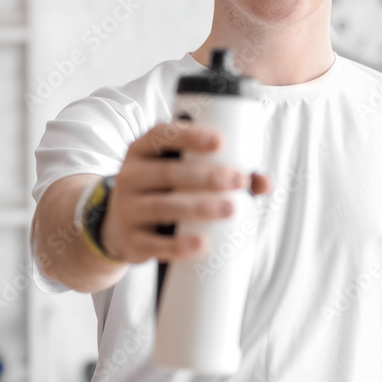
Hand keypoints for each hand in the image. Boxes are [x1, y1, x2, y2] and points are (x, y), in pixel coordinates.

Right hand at [100, 121, 272, 263]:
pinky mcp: (131, 241)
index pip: (162, 135)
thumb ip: (221, 172)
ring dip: (199, 208)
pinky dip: (179, 245)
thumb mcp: (178, 174)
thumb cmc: (162, 191)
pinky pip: (154, 244)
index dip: (190, 136)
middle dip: (207, 176)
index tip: (220, 142)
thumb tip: (264, 182)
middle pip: (168, 173)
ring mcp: (127, 209)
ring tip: (231, 209)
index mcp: (143, 151)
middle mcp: (130, 176)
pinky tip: (202, 243)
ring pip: (163, 207)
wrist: (117, 228)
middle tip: (239, 180)